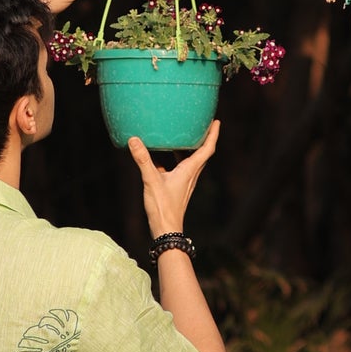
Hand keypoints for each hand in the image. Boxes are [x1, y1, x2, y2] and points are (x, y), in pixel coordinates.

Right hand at [128, 121, 218, 237]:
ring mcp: (184, 182)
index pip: (207, 148)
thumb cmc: (163, 208)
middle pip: (202, 153)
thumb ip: (143, 159)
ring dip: (189, 148)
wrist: (166, 230)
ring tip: (183, 136)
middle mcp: (190, 175)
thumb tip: (134, 140)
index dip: (213, 134)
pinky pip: (178, 169)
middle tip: (202, 123)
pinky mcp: (176, 188)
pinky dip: (174, 160)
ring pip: (190, 161)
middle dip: (203, 138)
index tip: (216, 121)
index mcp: (190, 170)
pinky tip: (160, 158)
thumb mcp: (151, 180)